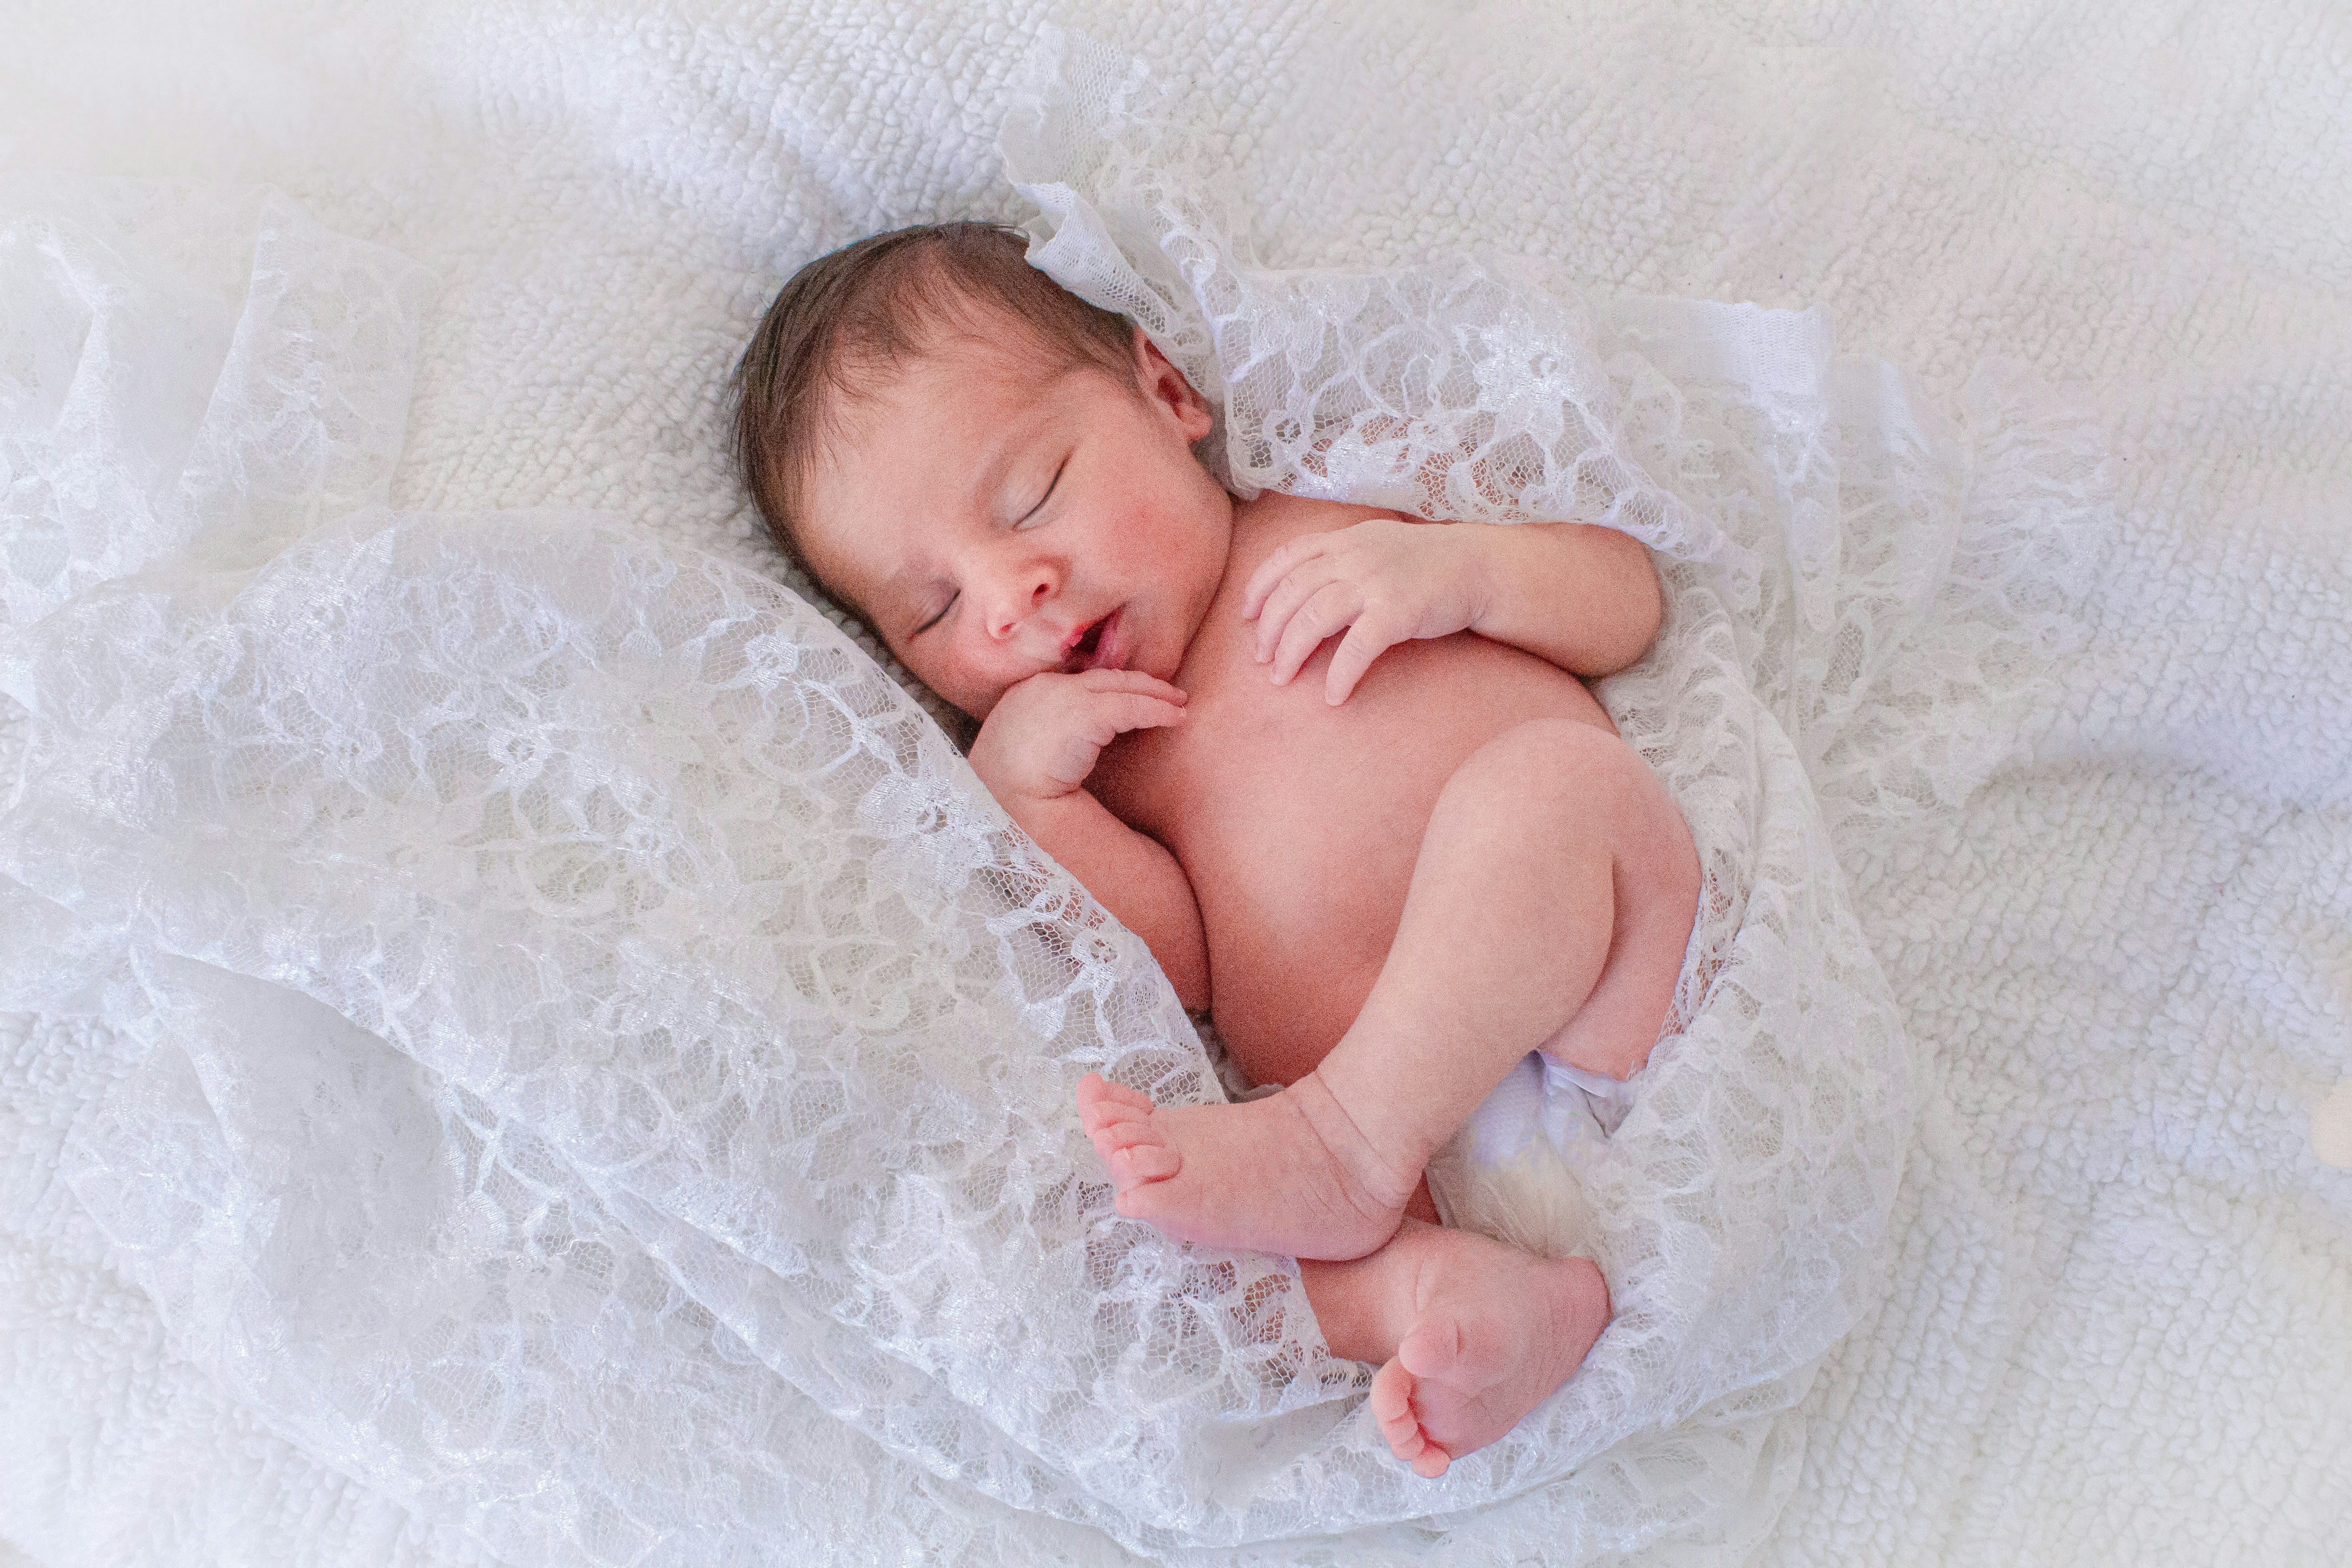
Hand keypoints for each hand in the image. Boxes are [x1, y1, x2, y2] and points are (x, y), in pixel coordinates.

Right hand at [968, 668, 1187, 802]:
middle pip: (1103, 678)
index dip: (1109, 687)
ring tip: (1179, 704)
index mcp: (1027, 695)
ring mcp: (1065, 696)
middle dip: (1138, 683)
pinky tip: (1177, 718)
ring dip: (1156, 695)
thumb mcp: (1018, 750)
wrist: (1000, 797)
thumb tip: (1067, 745)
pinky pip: (1132, 707)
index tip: (1130, 694)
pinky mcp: (1086, 713)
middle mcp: (1046, 687)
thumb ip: (1043, 735)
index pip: (1078, 682)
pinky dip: (1158, 710)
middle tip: (1167, 692)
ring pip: (1122, 687)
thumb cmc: (1007, 786)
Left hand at [1241, 518, 1489, 703]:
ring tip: (1281, 678)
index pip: (1286, 557)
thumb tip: (1301, 585)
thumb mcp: (1376, 543)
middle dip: (1268, 629)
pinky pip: (1356, 648)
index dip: (1259, 587)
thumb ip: (1340, 556)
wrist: (1479, 567)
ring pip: (1313, 618)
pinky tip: (1332, 696)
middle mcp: (1353, 557)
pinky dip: (1339, 674)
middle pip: (1292, 593)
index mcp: (1344, 540)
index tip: (1245, 615)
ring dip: (1290, 652)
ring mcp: (1375, 582)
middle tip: (1262, 659)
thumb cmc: (1425, 563)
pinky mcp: (1397, 612)